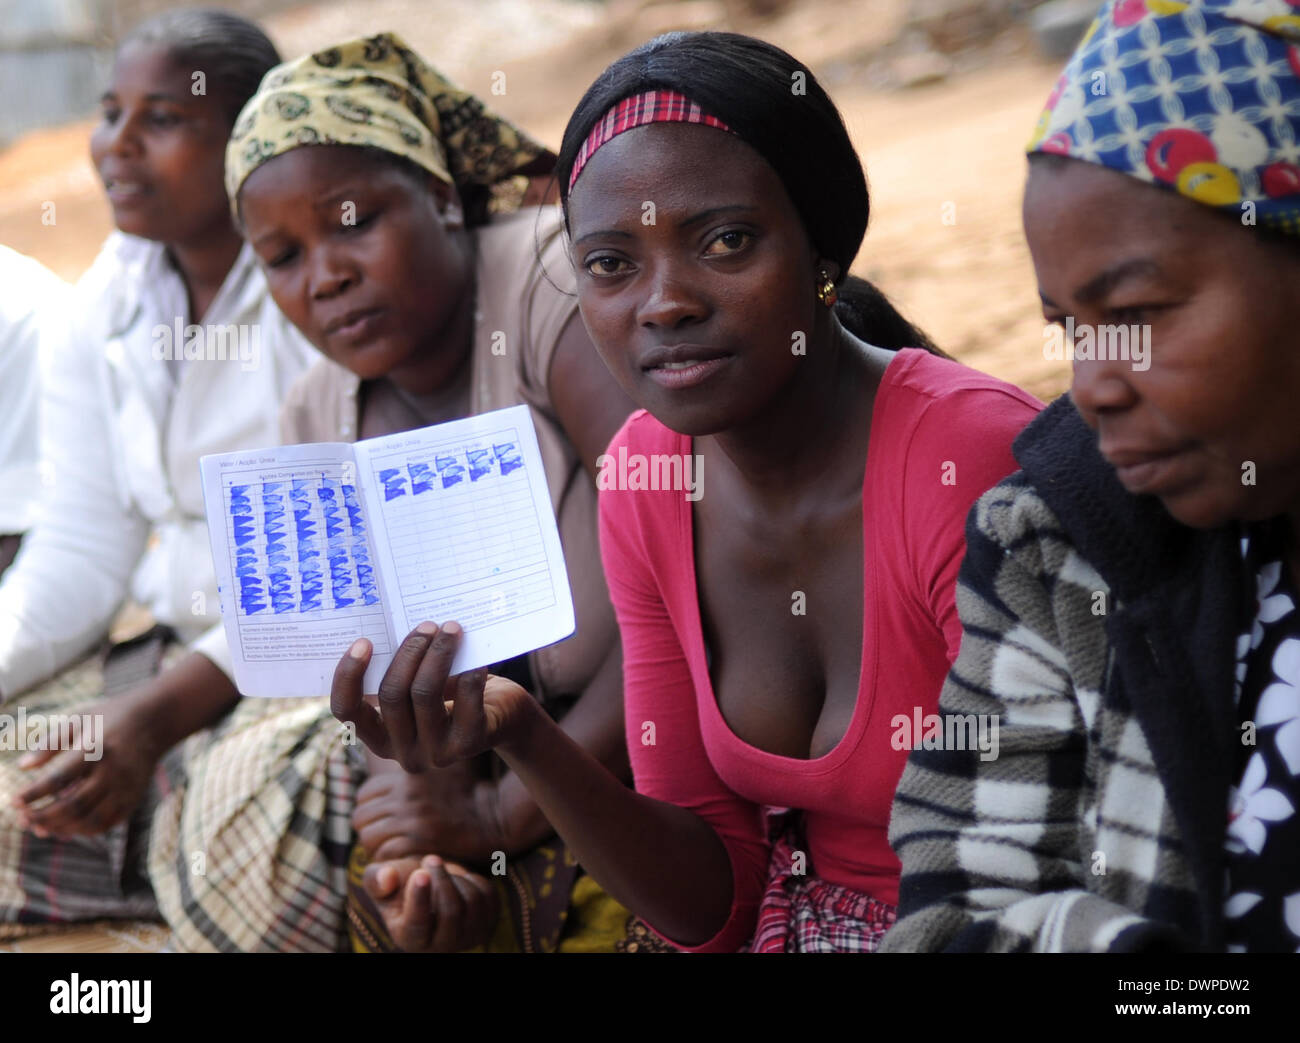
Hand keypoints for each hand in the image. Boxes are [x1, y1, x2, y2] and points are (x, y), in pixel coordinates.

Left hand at [12, 690, 164, 837]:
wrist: (154, 721)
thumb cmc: (109, 718)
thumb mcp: (79, 720)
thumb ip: (50, 743)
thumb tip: (22, 766)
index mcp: (97, 748)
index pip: (59, 778)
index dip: (34, 794)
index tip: (13, 802)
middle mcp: (114, 771)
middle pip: (73, 805)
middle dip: (43, 816)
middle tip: (22, 819)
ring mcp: (126, 787)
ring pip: (89, 820)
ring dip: (60, 828)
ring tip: (39, 826)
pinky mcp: (133, 797)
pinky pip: (106, 824)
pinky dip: (82, 830)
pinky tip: (64, 827)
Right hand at [331, 622, 536, 772]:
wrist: (505, 718)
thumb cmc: (455, 693)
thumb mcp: (421, 687)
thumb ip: (403, 671)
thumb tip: (394, 626)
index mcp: (381, 738)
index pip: (347, 712)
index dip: (348, 676)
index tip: (363, 642)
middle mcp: (404, 753)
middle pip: (391, 695)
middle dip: (408, 652)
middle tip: (426, 625)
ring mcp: (436, 754)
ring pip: (424, 694)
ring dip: (437, 654)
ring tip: (451, 629)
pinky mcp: (469, 744)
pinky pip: (465, 700)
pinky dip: (471, 671)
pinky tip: (477, 655)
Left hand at [353, 760, 507, 864]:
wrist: (495, 816)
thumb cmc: (469, 791)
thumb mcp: (442, 765)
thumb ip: (417, 759)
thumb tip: (397, 752)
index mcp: (407, 775)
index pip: (365, 794)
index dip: (369, 809)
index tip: (381, 819)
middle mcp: (406, 794)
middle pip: (361, 816)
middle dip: (369, 830)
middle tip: (384, 838)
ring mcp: (413, 816)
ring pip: (368, 837)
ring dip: (376, 847)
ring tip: (391, 849)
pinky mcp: (422, 839)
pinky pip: (385, 853)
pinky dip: (389, 860)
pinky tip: (403, 858)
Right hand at [362, 854, 499, 951]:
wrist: (428, 883)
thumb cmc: (399, 882)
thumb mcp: (379, 878)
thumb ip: (376, 879)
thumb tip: (388, 878)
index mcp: (409, 938)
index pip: (417, 925)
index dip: (419, 899)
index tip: (420, 874)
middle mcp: (440, 946)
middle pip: (451, 912)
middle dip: (442, 879)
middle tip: (431, 858)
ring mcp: (468, 937)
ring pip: (472, 902)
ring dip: (457, 877)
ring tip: (442, 870)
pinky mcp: (488, 922)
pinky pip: (488, 896)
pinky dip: (473, 879)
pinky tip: (459, 878)